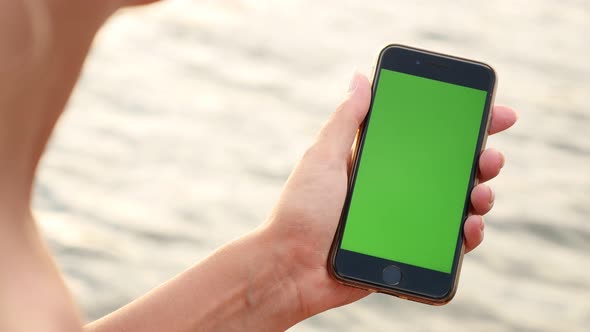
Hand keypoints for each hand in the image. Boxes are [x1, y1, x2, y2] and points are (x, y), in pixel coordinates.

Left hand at [265, 72, 517, 316]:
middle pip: (451, 170)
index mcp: (378, 162)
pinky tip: (470, 227)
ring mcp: (405, 220)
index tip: (493, 113)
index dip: (462, 124)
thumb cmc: (301, 211)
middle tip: (491, 157)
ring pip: (456, 204)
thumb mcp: (322, 158)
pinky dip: (466, 234)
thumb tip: (361, 78)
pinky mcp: (408, 251)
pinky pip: (447, 243)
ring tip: (481, 194)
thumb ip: (345, 121)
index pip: (427, 137)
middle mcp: (396, 188)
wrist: (291, 269)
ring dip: (480, 195)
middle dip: (481, 159)